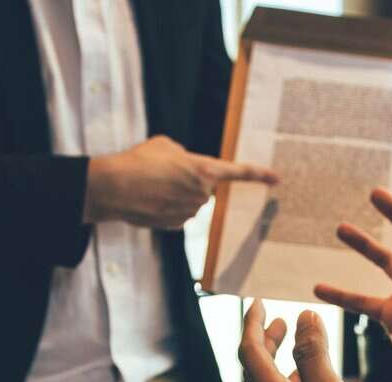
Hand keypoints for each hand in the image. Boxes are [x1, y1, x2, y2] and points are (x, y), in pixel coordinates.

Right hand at [83, 135, 277, 229]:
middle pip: (204, 186)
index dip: (259, 174)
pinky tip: (149, 200)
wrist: (114, 188)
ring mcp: (190, 212)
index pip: (238, 172)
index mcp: (204, 170)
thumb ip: (183, 155)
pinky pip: (178, 214)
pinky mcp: (176, 225)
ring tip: (152, 185)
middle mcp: (202, 194)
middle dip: (189, 180)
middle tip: (164, 172)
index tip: (277, 178)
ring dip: (176, 193)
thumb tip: (184, 166)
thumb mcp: (164, 145)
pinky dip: (166, 207)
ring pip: (190, 201)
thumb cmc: (138, 161)